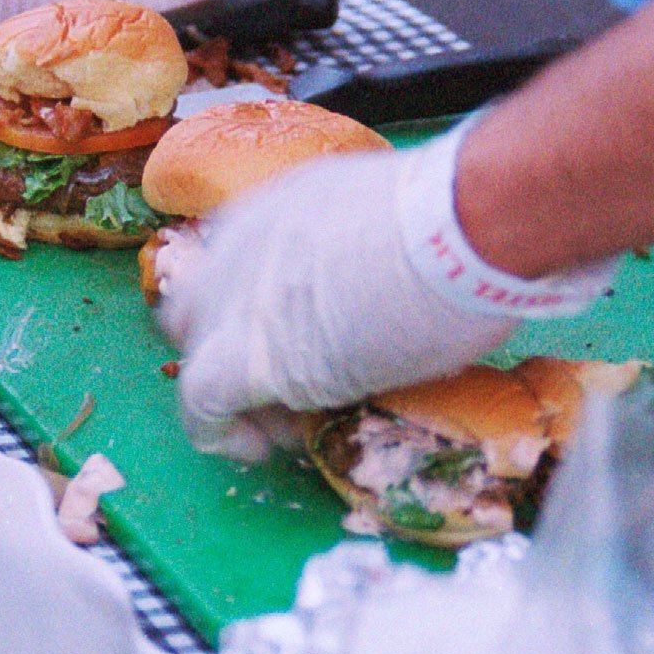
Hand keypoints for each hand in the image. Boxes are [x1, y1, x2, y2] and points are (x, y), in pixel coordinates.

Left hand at [159, 123, 615, 458]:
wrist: (460, 228)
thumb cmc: (455, 218)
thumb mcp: (387, 219)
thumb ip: (363, 248)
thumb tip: (391, 283)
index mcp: (279, 208)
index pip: (236, 264)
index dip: (258, 309)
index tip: (303, 339)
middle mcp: (239, 246)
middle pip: (198, 305)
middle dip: (229, 345)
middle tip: (287, 383)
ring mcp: (232, 300)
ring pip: (193, 353)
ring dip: (231, 391)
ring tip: (289, 419)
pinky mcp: (240, 357)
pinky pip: (200, 403)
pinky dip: (220, 431)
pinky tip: (259, 445)